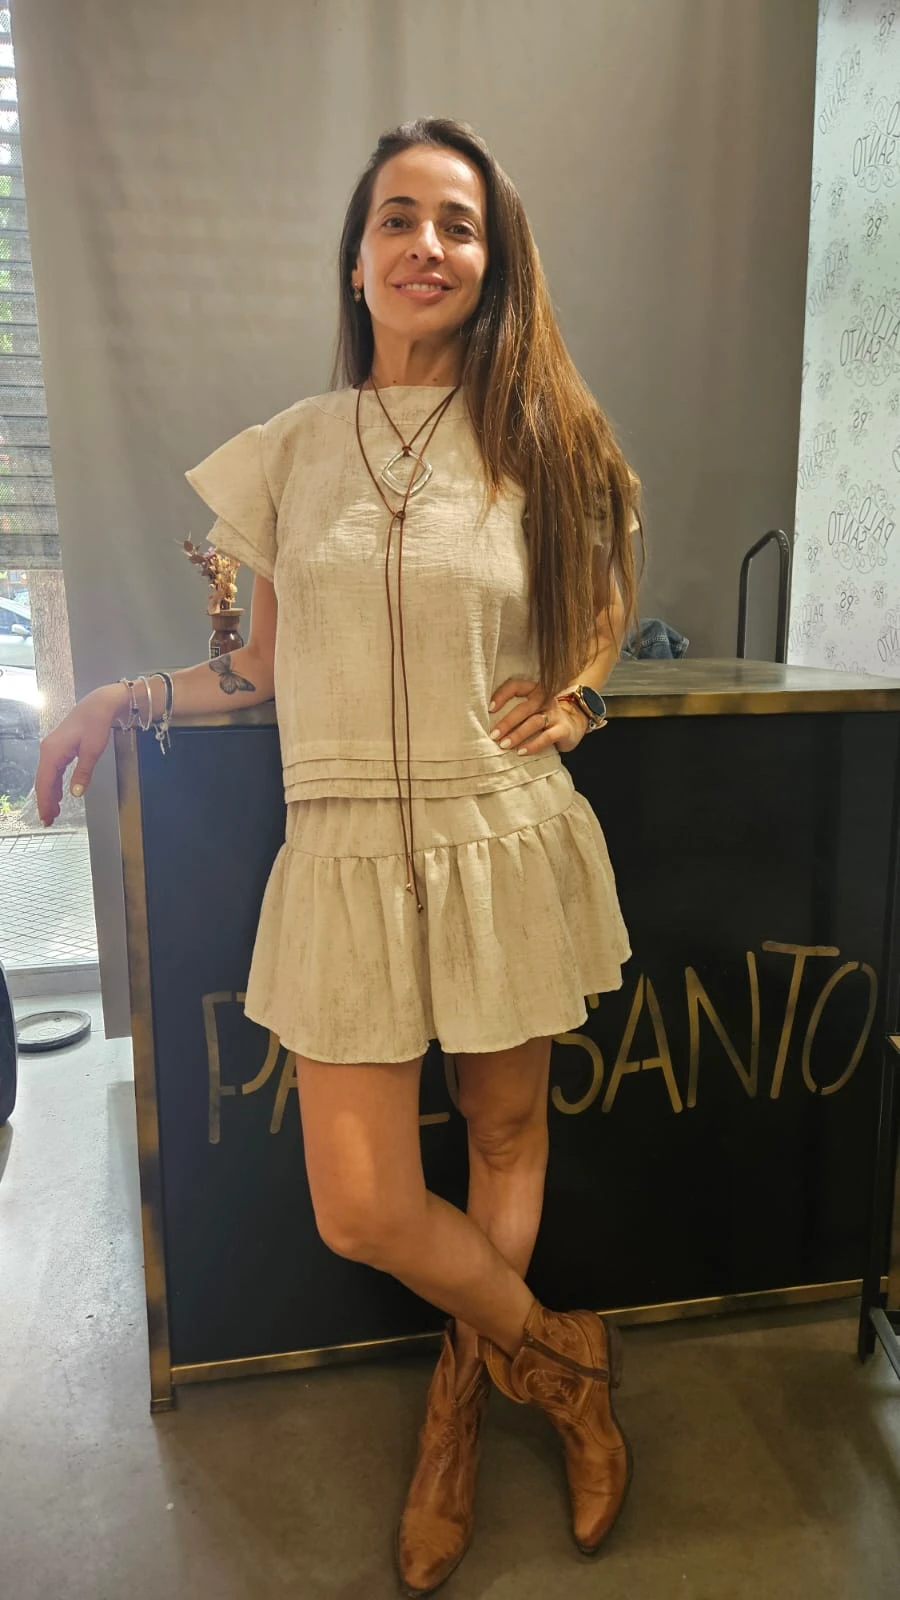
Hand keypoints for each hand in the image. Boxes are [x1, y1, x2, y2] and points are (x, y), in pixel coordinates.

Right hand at [34, 683, 127, 825]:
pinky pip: (53, 770)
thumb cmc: (96, 725)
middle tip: (50, 821)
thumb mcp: (92, 751)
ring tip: (54, 813)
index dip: (45, 802)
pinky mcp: (58, 748)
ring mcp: (51, 748)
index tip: (47, 818)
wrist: (99, 705)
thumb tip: (75, 794)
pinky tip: (59, 795)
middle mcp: (47, 751)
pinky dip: (54, 784)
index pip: (45, 783)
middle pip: (43, 782)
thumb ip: (83, 773)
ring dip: (50, 795)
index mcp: (52, 752)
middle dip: (46, 802)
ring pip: (47, 777)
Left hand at [488, 677, 588, 756]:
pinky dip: (533, 745)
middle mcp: (545, 698)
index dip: (501, 695)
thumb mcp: (530, 708)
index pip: (515, 686)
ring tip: (503, 745)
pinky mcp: (563, 729)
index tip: (489, 710)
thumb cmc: (542, 716)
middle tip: (493, 735)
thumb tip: (485, 721)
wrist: (573, 724)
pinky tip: (521, 752)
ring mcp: (555, 713)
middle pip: (524, 708)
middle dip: (507, 722)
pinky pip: (547, 737)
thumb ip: (513, 709)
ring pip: (534, 722)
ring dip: (517, 734)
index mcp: (534, 689)